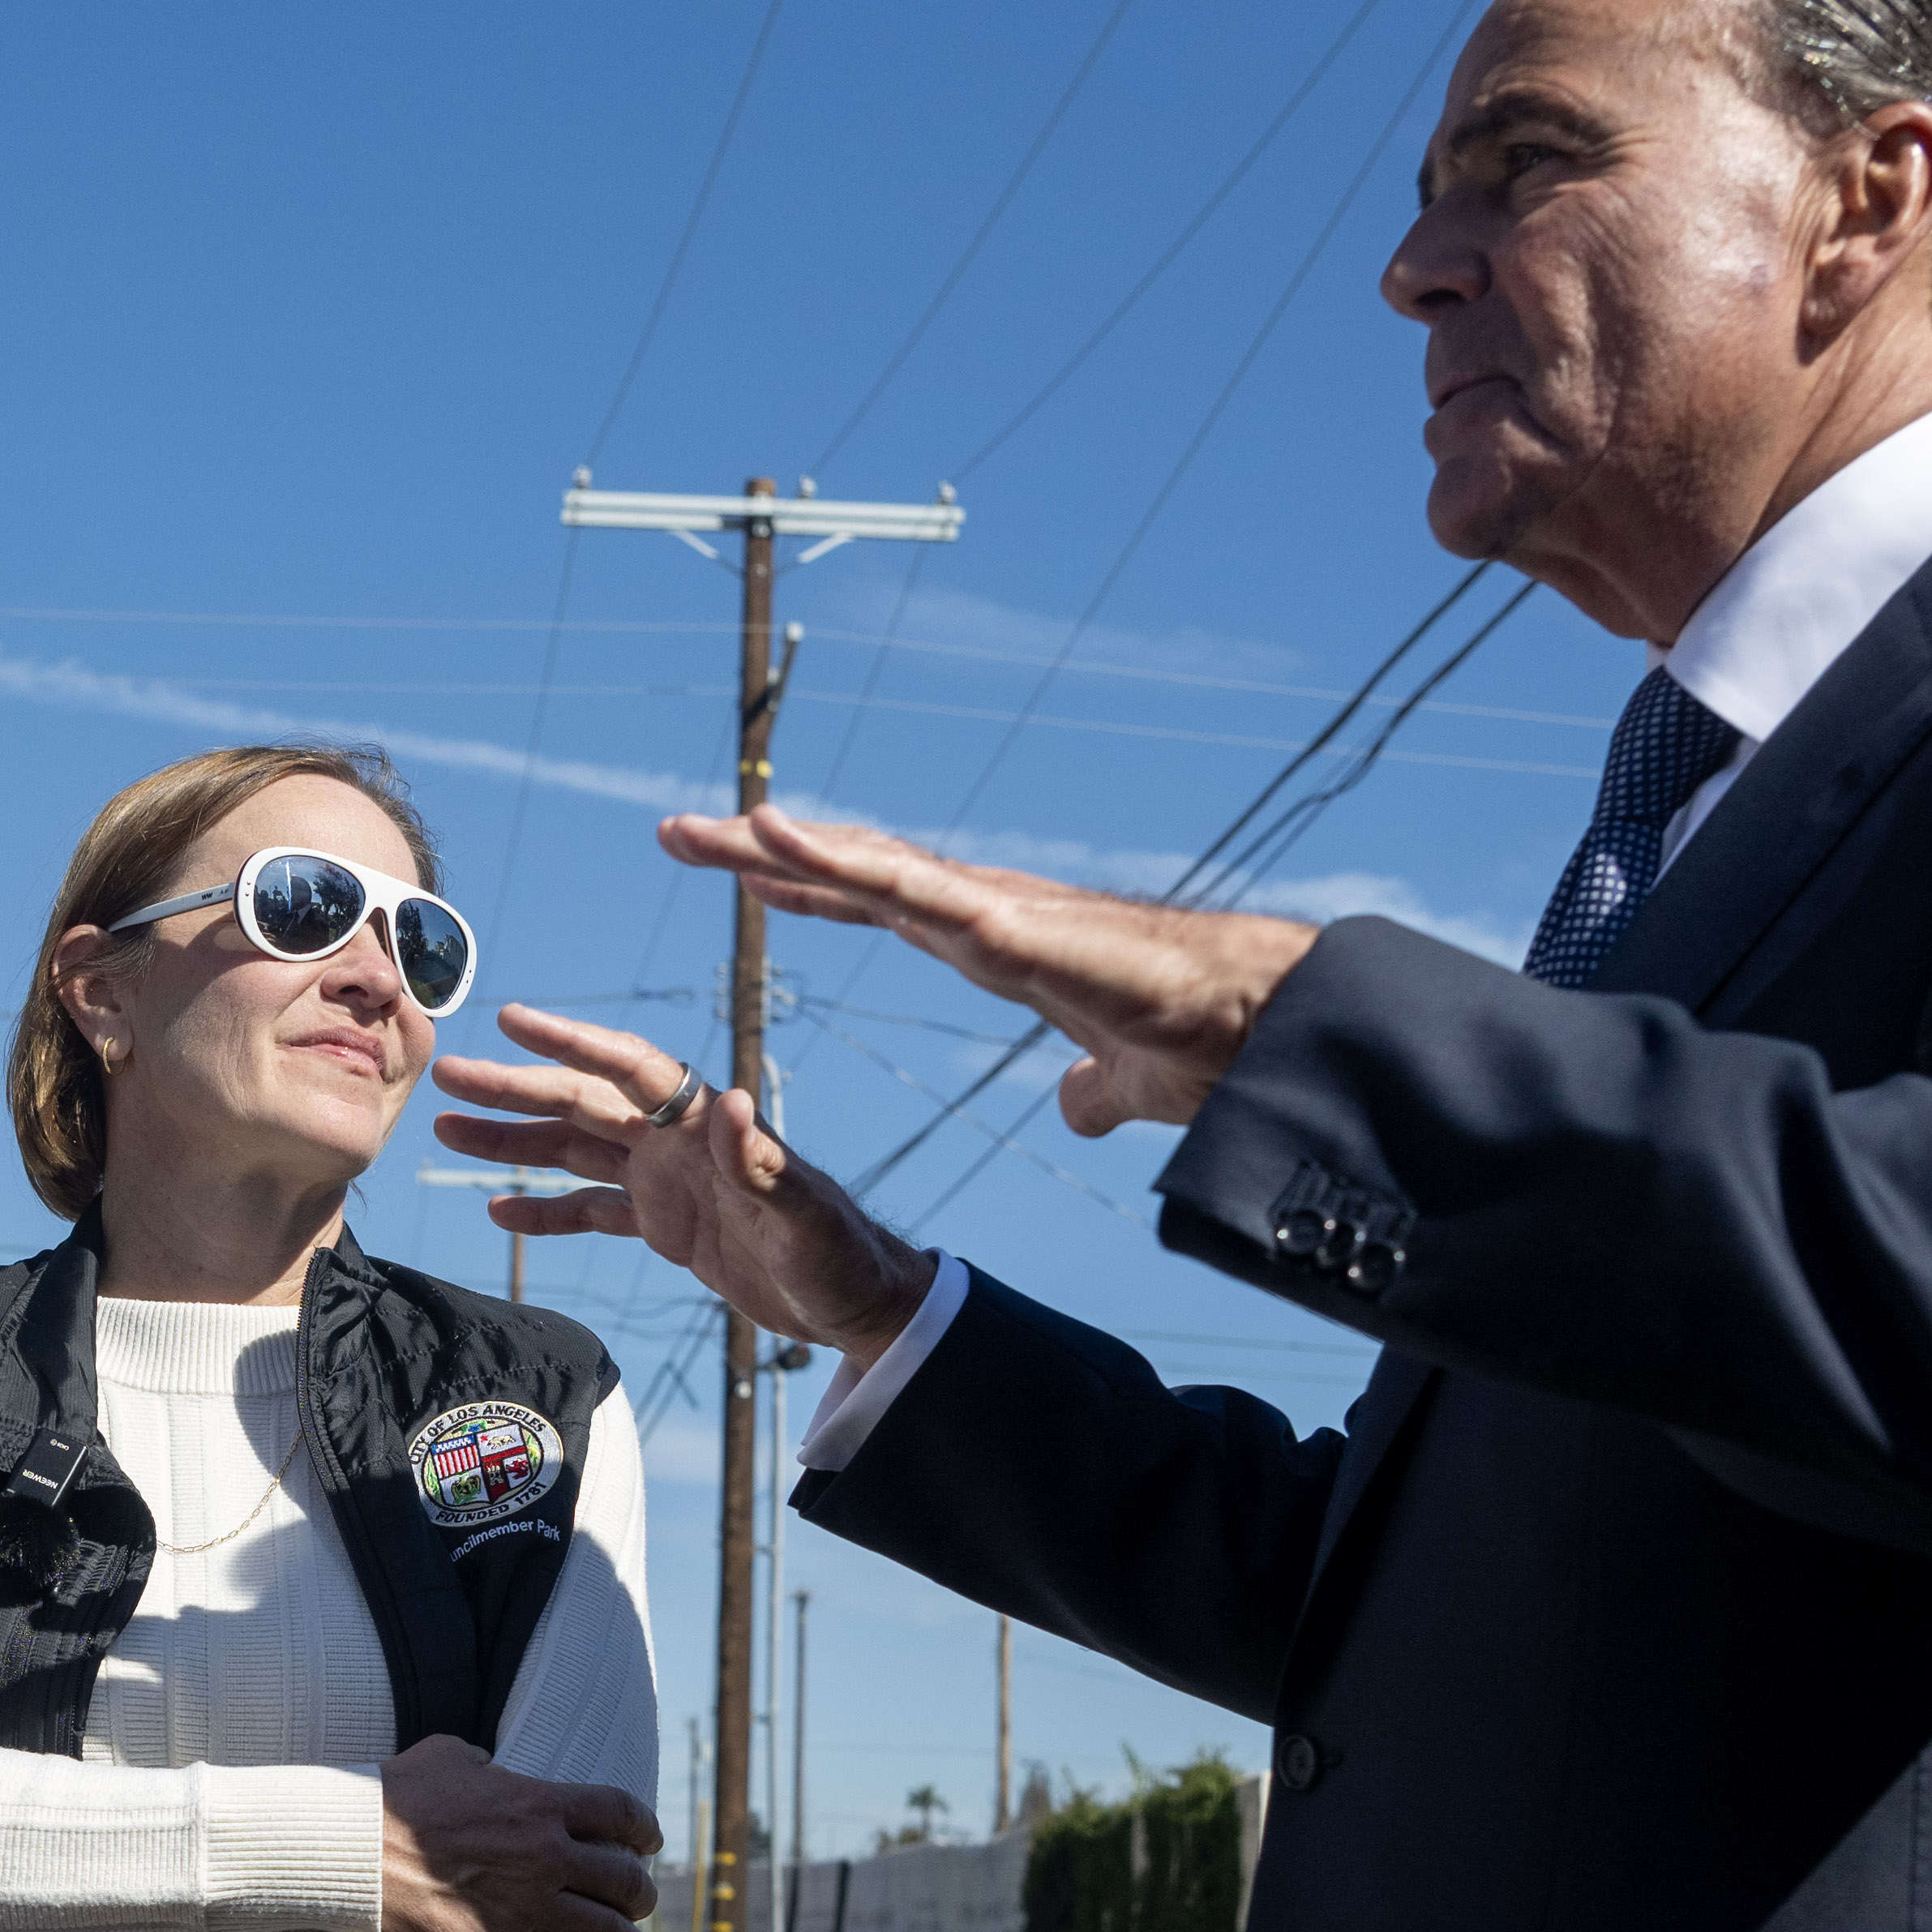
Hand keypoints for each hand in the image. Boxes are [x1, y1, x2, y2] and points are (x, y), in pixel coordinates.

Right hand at [376, 1734, 658, 1931]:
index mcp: (541, 1803)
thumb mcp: (448, 1754)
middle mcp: (545, 1855)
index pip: (622, 1813)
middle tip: (638, 1902)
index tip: (649, 1842)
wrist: (354, 1843)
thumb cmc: (397, 1793)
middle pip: (626, 1881)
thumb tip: (487, 1768)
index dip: (645, 1829)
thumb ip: (482, 1761)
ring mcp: (523, 1904)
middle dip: (641, 1895)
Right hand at [430, 1004, 932, 1355]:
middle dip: (515, 1089)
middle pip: (583, 1103)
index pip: (629, 1069)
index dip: (572, 1043)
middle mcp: (678, 1142)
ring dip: (514, 1139)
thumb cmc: (842, 1255)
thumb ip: (761, 1161)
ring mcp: (667, 1182)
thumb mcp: (804, 1215)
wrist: (858, 1303)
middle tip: (446, 1075)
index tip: (513, 1021)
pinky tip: (499, 1210)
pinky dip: (547, 1210)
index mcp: (705, 1127)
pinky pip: (591, 1210)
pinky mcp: (665, 1226)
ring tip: (446, 1128)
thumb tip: (726, 1098)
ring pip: (574, 1149)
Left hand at [652, 805, 1318, 1133]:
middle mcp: (978, 910)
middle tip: (679, 832)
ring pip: (861, 866)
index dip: (808, 888)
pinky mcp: (1006, 924)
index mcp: (988, 939)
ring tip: (699, 826)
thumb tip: (1076, 1105)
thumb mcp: (1117, 1080)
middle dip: (761, 853)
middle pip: (846, 873)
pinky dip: (840, 863)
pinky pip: (905, 886)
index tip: (745, 870)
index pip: (877, 906)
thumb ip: (1087, 1090)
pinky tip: (778, 840)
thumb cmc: (1195, 1040)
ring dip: (776, 846)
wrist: (1252, 1024)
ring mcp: (989, 908)